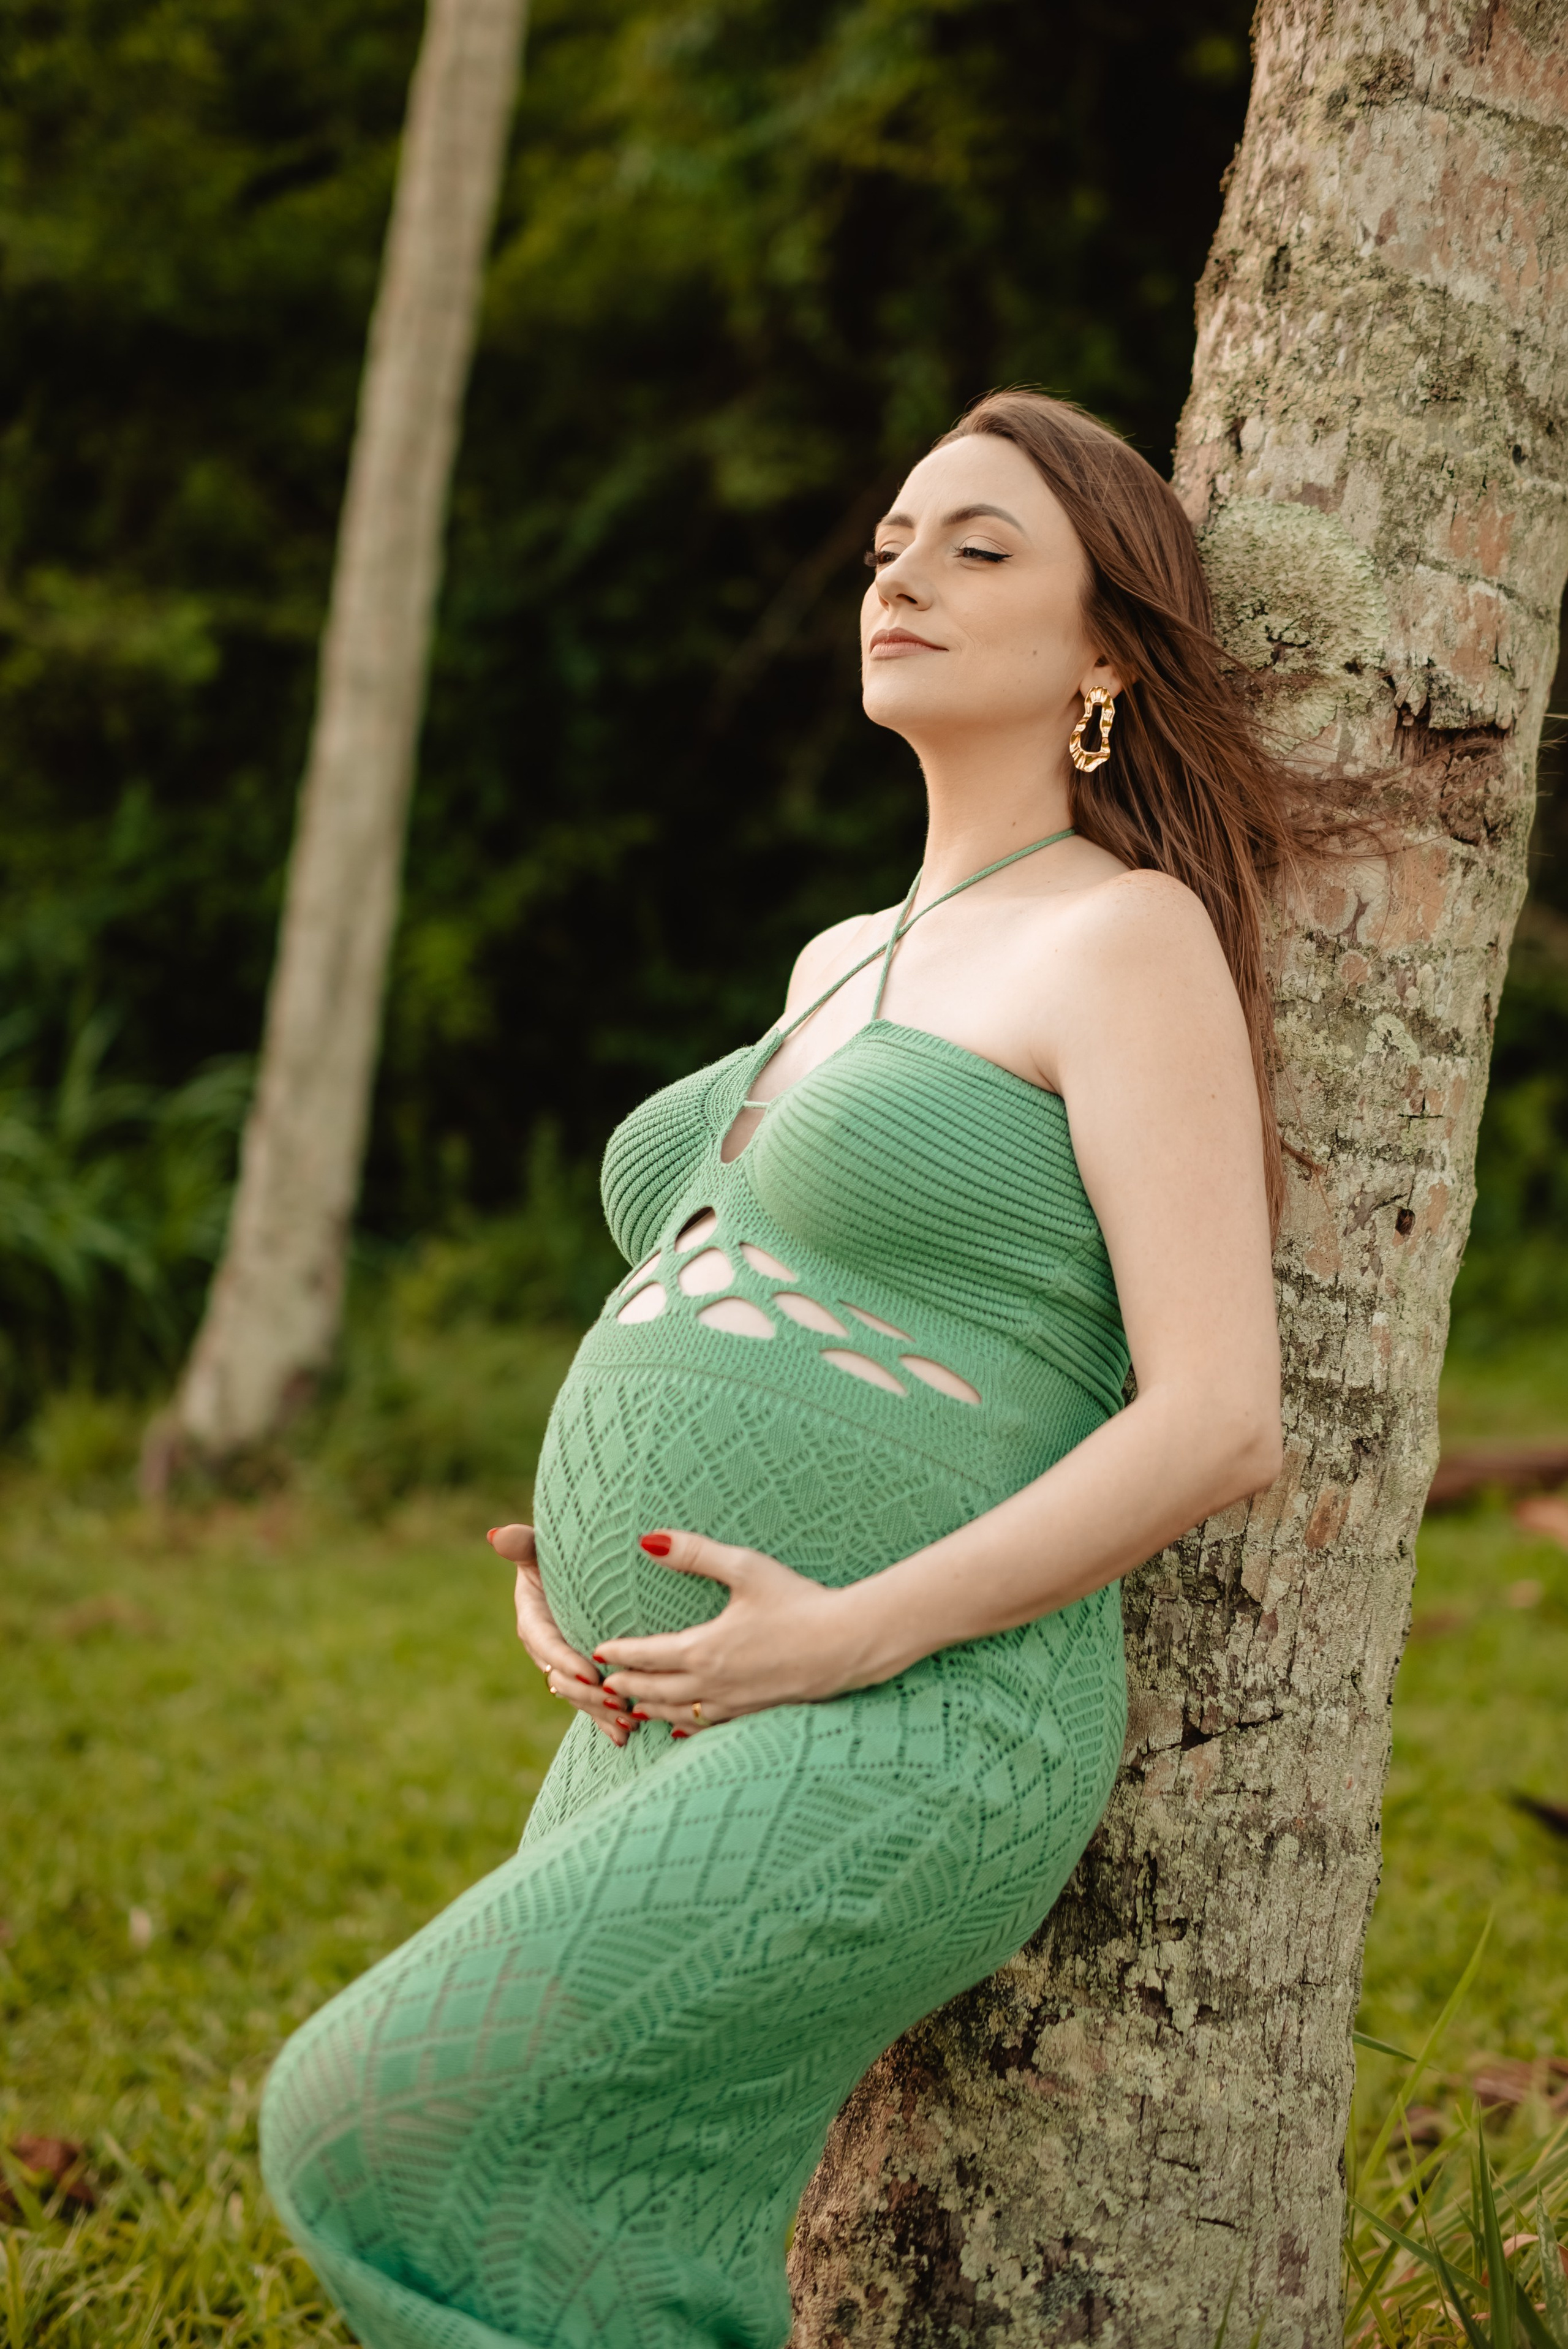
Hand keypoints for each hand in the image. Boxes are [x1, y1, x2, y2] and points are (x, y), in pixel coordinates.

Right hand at [487, 1524, 637, 1745]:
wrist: (577, 1570)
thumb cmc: (559, 1553)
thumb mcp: (540, 1549)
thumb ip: (523, 1544)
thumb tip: (496, 1535)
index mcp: (533, 1620)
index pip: (547, 1644)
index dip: (566, 1661)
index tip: (591, 1673)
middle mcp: (546, 1648)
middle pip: (563, 1678)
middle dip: (589, 1695)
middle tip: (618, 1702)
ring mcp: (564, 1665)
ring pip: (578, 1696)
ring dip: (600, 1712)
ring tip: (627, 1722)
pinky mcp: (582, 1676)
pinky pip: (591, 1703)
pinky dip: (605, 1721)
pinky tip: (624, 1738)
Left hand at [593, 1530, 858, 1730]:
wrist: (848, 1644)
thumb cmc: (799, 1601)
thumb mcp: (745, 1568)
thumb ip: (695, 1554)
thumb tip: (648, 1540)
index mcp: (705, 1649)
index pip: (647, 1655)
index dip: (620, 1653)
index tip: (598, 1649)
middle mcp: (713, 1683)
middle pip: (655, 1690)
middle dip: (626, 1687)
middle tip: (602, 1684)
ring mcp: (734, 1703)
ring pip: (679, 1714)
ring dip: (651, 1710)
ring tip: (632, 1708)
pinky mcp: (755, 1712)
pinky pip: (708, 1726)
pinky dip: (685, 1725)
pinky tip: (682, 1727)